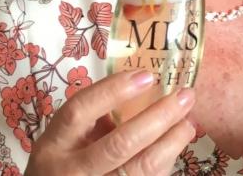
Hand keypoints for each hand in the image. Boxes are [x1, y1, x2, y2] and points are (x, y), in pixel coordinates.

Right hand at [26, 70, 195, 175]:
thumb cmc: (66, 162)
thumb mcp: (69, 139)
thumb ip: (98, 115)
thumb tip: (146, 85)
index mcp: (54, 144)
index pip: (79, 111)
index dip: (113, 90)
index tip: (148, 76)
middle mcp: (70, 170)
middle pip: (120, 143)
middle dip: (159, 117)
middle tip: (185, 96)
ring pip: (141, 167)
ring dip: (172, 141)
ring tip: (188, 122)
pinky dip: (166, 160)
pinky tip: (175, 145)